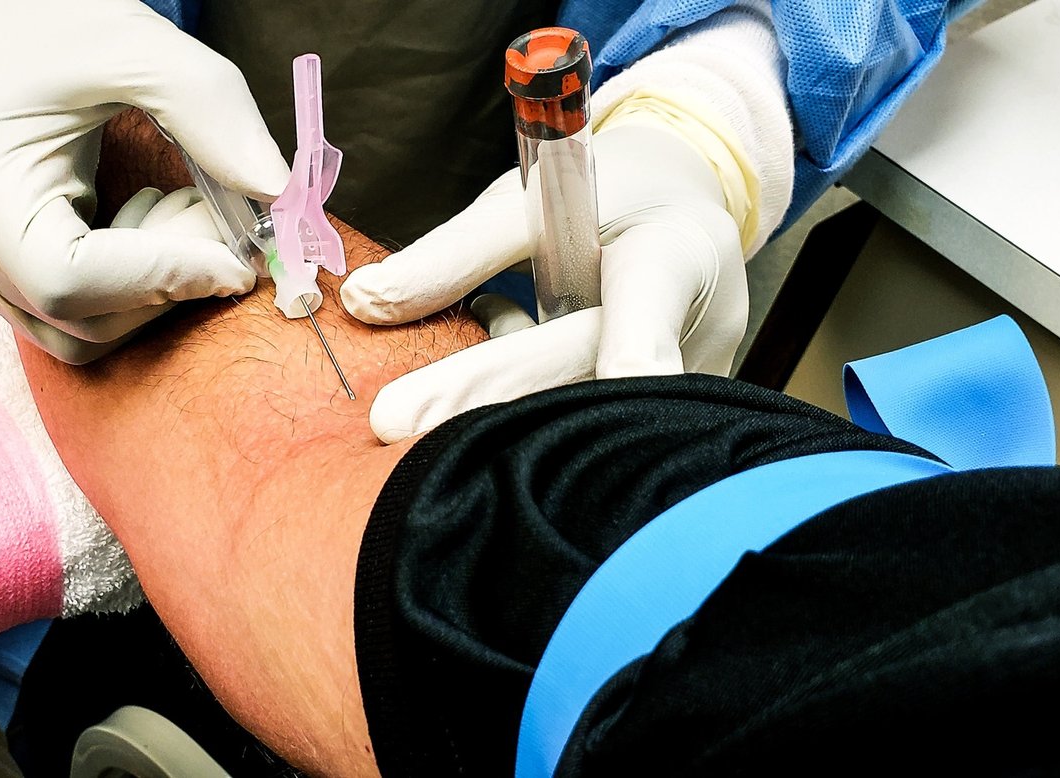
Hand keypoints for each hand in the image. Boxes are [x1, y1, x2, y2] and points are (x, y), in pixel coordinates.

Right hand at [0, 0, 288, 362]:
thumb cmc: (42, 15)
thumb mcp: (136, 46)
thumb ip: (212, 114)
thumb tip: (277, 193)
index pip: (66, 281)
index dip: (162, 280)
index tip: (237, 256)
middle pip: (78, 323)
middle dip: (169, 282)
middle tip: (216, 212)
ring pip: (76, 330)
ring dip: (151, 287)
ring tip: (181, 204)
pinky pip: (64, 309)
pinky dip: (125, 282)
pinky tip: (143, 216)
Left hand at [342, 124, 747, 442]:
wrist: (685, 211)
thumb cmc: (606, 199)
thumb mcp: (532, 200)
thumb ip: (454, 254)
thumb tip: (363, 303)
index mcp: (674, 256)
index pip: (646, 308)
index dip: (633, 349)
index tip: (613, 379)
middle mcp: (696, 333)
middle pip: (588, 373)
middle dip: (491, 396)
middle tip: (393, 419)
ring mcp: (691, 388)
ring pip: (584, 412)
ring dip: (498, 406)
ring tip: (425, 395)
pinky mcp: (669, 421)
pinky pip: (588, 425)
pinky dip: (526, 409)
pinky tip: (497, 378)